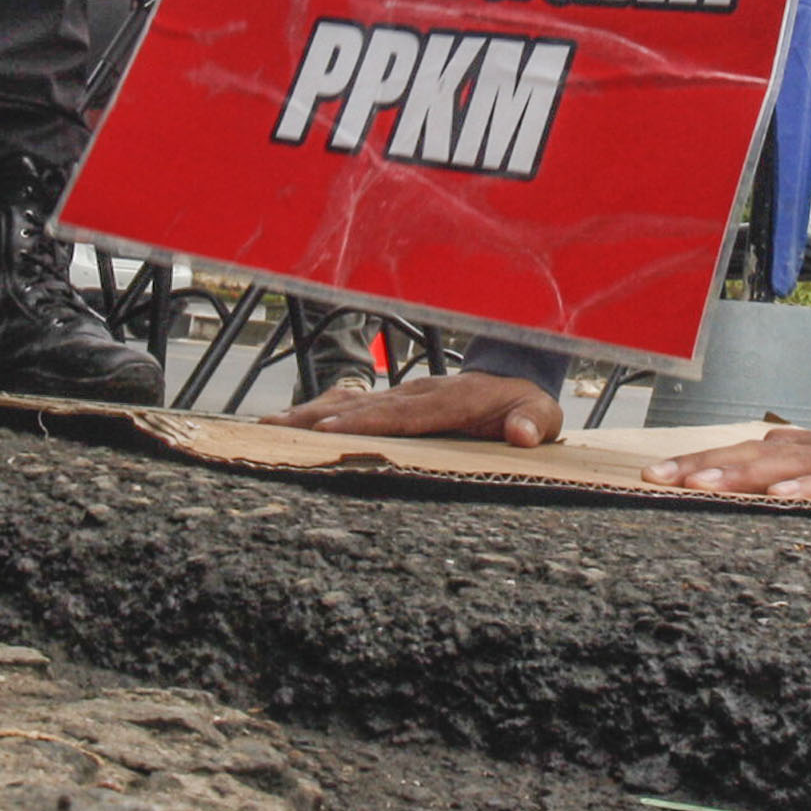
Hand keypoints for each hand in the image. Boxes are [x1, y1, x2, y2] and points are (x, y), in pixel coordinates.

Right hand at [269, 370, 562, 445]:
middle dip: (321, 419)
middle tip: (279, 431)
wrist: (518, 376)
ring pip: (352, 402)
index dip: (368, 422)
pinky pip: (353, 403)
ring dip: (311, 413)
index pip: (404, 414)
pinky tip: (290, 420)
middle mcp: (420, 393)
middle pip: (365, 407)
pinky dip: (320, 409)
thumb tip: (521, 433)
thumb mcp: (541, 416)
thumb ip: (532, 424)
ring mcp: (405, 393)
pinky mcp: (396, 400)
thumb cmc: (527, 405)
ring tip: (270, 426)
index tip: (331, 431)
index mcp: (452, 401)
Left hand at [644, 420, 810, 515]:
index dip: (709, 462)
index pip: (757, 453)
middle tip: (656, 478)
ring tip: (697, 487)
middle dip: (706, 467)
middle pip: (760, 455)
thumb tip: (773, 468)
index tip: (661, 474)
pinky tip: (782, 499)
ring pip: (793, 465)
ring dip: (742, 476)